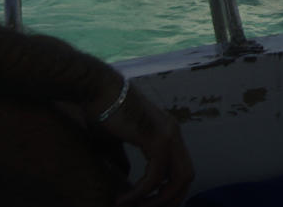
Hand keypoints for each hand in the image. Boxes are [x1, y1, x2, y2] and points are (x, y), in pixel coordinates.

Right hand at [96, 82, 193, 205]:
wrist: (96, 88)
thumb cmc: (100, 110)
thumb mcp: (114, 141)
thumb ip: (123, 158)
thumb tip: (125, 176)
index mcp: (167, 130)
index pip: (181, 168)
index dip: (170, 189)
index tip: (151, 203)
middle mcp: (173, 132)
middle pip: (186, 177)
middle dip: (171, 199)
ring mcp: (168, 135)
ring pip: (176, 181)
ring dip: (157, 201)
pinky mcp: (155, 139)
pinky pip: (154, 177)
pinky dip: (141, 193)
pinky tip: (125, 199)